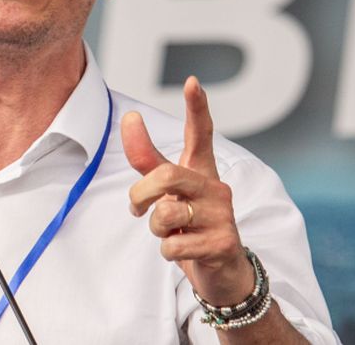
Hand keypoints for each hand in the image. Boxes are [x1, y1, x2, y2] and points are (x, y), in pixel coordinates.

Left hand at [123, 76, 253, 305]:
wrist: (222, 273)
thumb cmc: (190, 225)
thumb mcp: (167, 192)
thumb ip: (147, 159)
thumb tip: (131, 117)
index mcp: (201, 171)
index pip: (200, 133)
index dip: (196, 107)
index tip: (192, 81)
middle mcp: (215, 187)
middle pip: (166, 175)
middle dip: (141, 194)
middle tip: (137, 210)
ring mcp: (223, 214)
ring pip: (166, 213)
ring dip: (155, 229)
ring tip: (170, 234)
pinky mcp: (223, 243)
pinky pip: (173, 245)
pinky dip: (167, 252)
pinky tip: (183, 252)